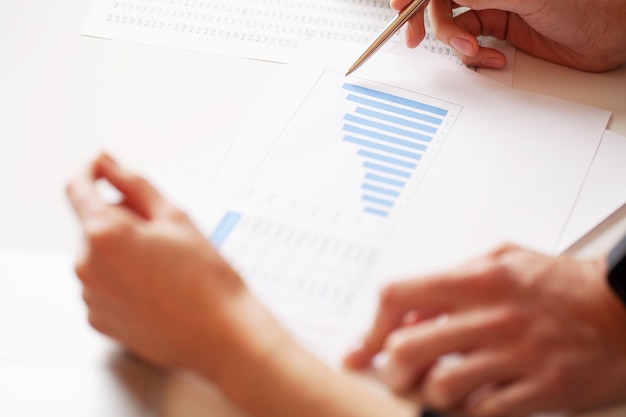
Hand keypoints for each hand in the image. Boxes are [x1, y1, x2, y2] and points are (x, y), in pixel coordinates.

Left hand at [66, 153, 257, 376]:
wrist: (221, 334)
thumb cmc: (206, 278)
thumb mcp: (175, 217)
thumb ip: (133, 184)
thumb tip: (106, 163)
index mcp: (104, 234)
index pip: (77, 188)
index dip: (91, 171)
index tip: (102, 167)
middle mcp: (87, 267)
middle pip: (93, 224)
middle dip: (120, 219)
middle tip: (162, 231)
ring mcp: (91, 297)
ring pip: (99, 256)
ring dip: (122, 251)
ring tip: (165, 266)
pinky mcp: (100, 321)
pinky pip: (103, 286)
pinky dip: (122, 279)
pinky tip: (156, 287)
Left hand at [344, 244, 625, 415]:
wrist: (622, 309)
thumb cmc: (560, 285)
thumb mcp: (501, 260)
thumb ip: (451, 279)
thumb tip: (410, 311)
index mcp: (478, 279)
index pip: (398, 297)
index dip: (372, 328)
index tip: (363, 349)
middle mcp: (493, 316)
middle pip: (409, 349)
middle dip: (392, 370)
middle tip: (396, 375)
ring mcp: (517, 355)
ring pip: (441, 387)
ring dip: (430, 394)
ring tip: (438, 388)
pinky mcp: (542, 389)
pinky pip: (484, 411)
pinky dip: (468, 411)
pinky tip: (472, 400)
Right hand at [392, 0, 625, 71]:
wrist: (609, 32)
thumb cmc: (582, 2)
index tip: (400, 6)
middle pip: (441, 0)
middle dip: (428, 21)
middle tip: (415, 39)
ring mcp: (495, 5)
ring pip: (455, 24)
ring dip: (457, 44)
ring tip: (472, 52)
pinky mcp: (502, 28)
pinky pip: (472, 43)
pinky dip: (476, 57)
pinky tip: (493, 59)